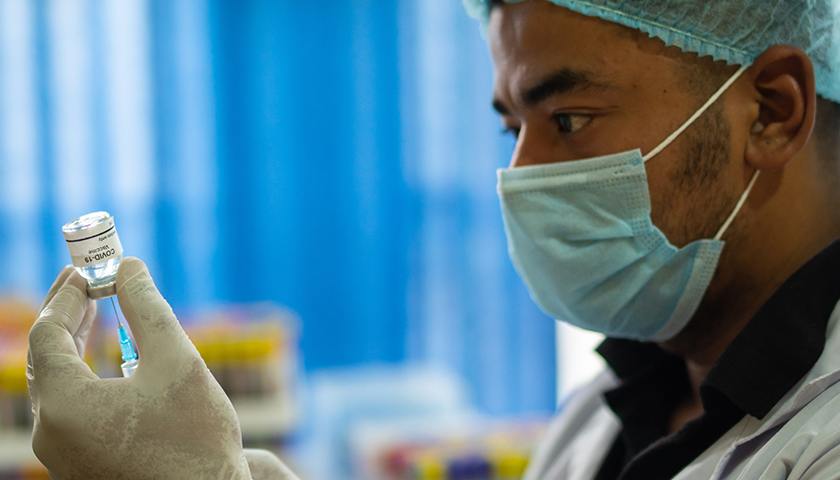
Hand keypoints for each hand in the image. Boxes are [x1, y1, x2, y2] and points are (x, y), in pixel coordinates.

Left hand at [26, 257, 272, 478]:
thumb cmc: (197, 440)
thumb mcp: (177, 362)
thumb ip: (147, 308)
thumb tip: (128, 266)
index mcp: (65, 406)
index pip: (48, 334)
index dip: (67, 296)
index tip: (87, 270)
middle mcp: (50, 434)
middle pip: (45, 359)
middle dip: (66, 315)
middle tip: (85, 281)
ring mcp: (62, 456)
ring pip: (56, 386)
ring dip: (74, 344)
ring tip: (95, 311)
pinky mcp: (80, 467)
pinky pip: (69, 410)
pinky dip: (83, 376)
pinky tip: (108, 363)